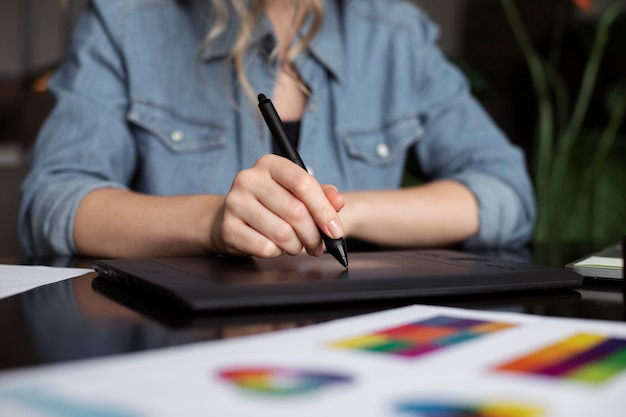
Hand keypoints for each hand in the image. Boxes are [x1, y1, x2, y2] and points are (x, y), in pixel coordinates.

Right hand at [211, 154, 344, 257]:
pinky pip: (266, 248)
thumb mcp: (295, 192)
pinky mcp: (228, 227)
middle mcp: (249, 178)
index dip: (324, 210)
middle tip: (318, 245)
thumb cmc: (268, 204)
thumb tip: (338, 202)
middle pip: (296, 211)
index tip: (335, 230)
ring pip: (282, 233)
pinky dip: (277, 253)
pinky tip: (275, 247)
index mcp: (270, 164)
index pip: (304, 183)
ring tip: (295, 245)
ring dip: (296, 246)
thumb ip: (321, 194)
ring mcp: (235, 202)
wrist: (227, 217)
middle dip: (313, 235)